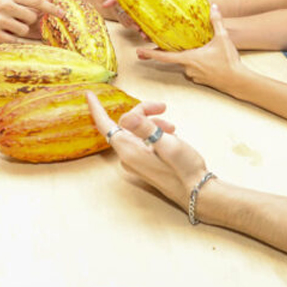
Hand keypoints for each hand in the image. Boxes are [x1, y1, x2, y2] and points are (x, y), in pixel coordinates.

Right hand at [0, 0, 61, 41]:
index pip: (36, 0)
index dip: (51, 8)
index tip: (62, 14)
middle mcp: (4, 5)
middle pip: (31, 17)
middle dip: (28, 22)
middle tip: (15, 21)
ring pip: (23, 30)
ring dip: (19, 31)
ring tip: (4, 27)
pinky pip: (13, 40)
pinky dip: (14, 40)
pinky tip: (6, 36)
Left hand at [87, 93, 206, 209]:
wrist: (197, 192)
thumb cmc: (184, 169)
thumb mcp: (167, 144)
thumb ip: (146, 128)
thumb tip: (128, 116)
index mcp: (129, 150)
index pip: (105, 125)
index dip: (96, 108)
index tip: (89, 94)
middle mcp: (128, 156)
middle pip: (126, 124)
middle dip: (143, 111)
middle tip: (163, 107)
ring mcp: (135, 161)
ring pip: (136, 131)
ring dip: (152, 122)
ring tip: (172, 127)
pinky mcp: (144, 163)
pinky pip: (142, 140)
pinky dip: (154, 132)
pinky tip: (170, 135)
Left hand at [136, 5, 245, 92]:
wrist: (239, 81)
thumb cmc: (229, 62)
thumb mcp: (223, 38)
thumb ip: (216, 22)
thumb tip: (214, 7)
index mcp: (189, 58)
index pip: (165, 56)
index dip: (150, 54)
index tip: (139, 52)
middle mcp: (188, 68)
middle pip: (174, 58)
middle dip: (168, 52)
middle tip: (157, 46)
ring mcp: (194, 75)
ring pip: (185, 63)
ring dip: (187, 57)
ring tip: (197, 50)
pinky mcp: (200, 80)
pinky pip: (193, 69)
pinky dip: (195, 63)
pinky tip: (206, 59)